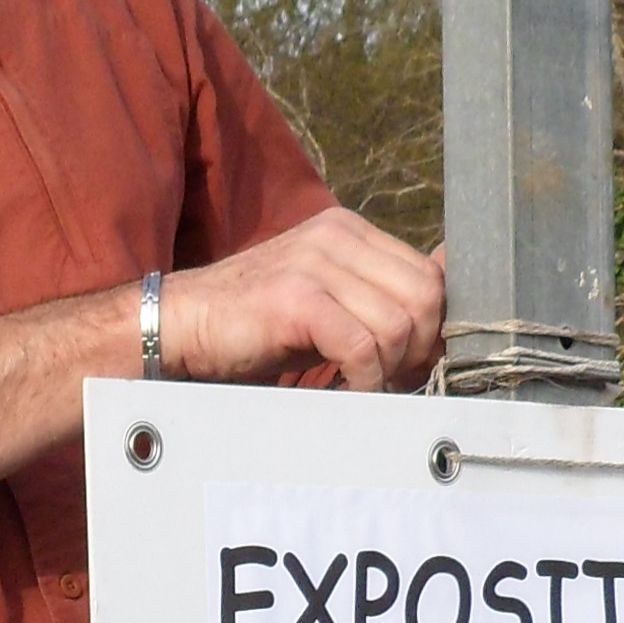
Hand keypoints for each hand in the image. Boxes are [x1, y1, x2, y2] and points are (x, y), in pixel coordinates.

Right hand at [159, 208, 445, 392]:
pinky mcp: (295, 297)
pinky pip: (361, 346)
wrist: (182, 324)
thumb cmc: (257, 325)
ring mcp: (314, 263)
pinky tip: (346, 391)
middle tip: (395, 381)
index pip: (429, 275)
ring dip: (389, 369)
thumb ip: (377, 301)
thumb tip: (441, 328)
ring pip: (397, 324)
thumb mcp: (328, 302)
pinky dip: (365, 380)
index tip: (412, 363)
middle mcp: (336, 236)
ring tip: (365, 386)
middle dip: (420, 350)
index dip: (433, 327)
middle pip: (424, 296)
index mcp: (349, 231)